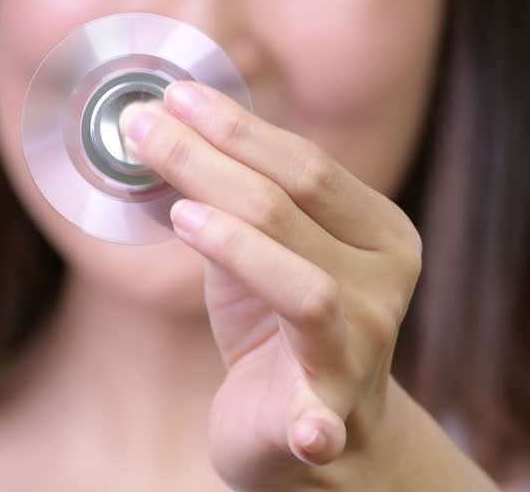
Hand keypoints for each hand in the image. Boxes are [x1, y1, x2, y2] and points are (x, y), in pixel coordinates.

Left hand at [119, 81, 430, 490]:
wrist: (306, 430)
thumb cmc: (275, 326)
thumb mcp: (262, 248)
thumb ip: (235, 195)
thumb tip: (159, 124)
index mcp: (382, 232)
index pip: (306, 164)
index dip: (237, 127)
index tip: (172, 96)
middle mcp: (387, 284)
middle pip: (292, 206)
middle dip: (209, 160)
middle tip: (142, 128)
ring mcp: (364, 350)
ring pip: (305, 288)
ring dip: (238, 248)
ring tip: (179, 215)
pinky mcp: (332, 418)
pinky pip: (324, 418)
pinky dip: (316, 425)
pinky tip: (306, 432)